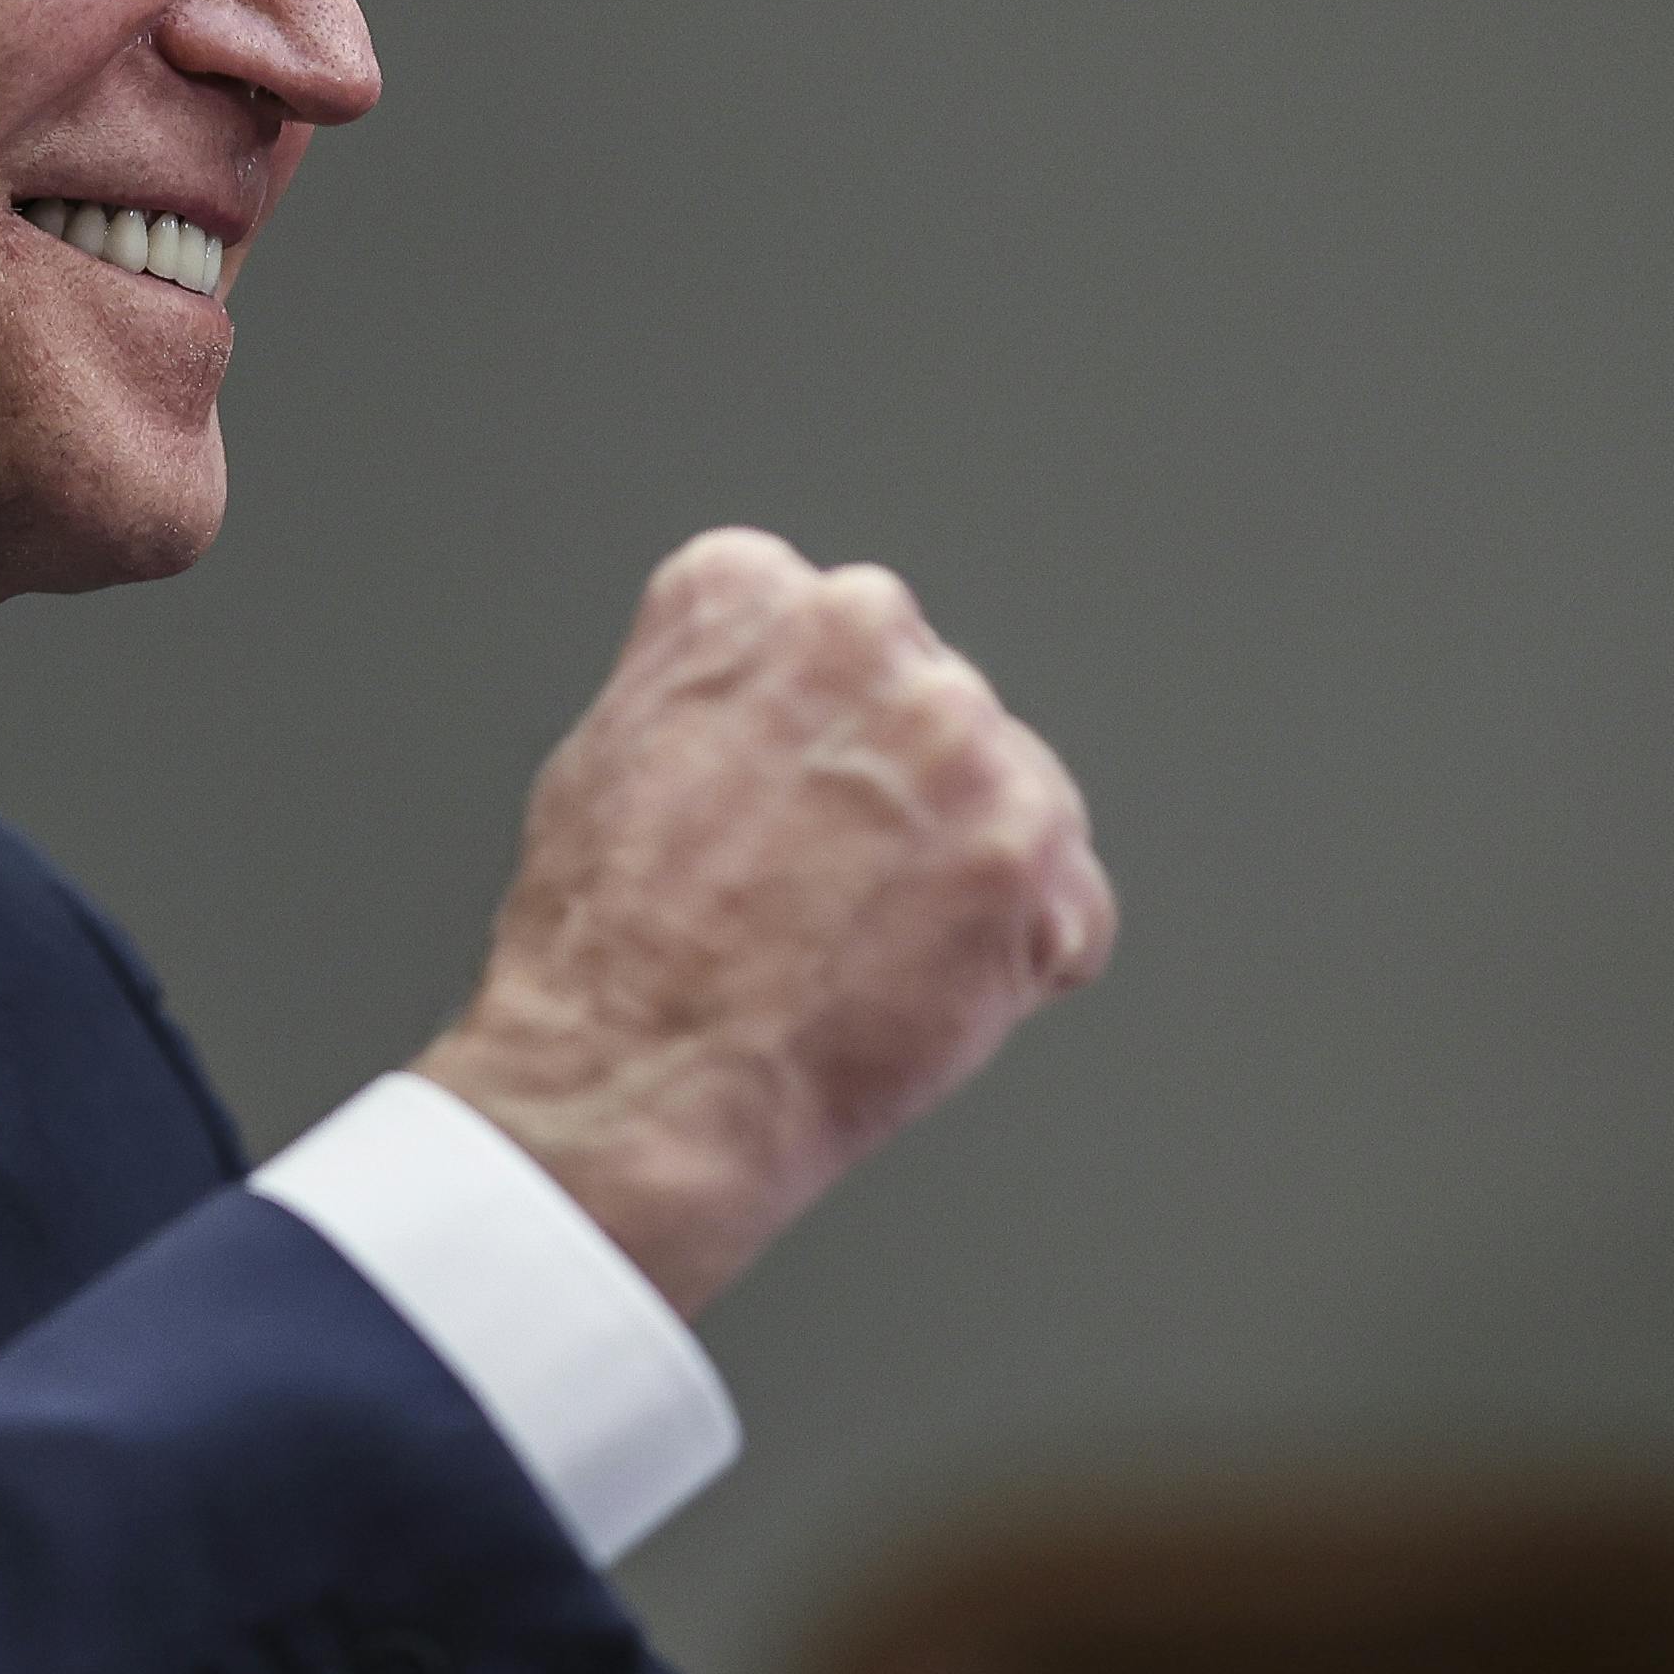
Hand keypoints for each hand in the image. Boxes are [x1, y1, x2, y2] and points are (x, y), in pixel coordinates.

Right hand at [418, 529, 1112, 1312]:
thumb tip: (775, 707)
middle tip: (818, 886)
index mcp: (747, 591)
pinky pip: (1069, 904)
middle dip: (897, 792)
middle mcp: (864, 630)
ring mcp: (961, 740)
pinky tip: (918, 989)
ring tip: (860, 949)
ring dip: (965, 871)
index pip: (828, 633)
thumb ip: (712, 685)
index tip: (776, 797)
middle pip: (930, 705)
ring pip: (1012, 796)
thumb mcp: (606, 746)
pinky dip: (1018, 958)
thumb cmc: (604, 945)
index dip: (805, 738)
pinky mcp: (1033, 852)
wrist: (638, 1082)